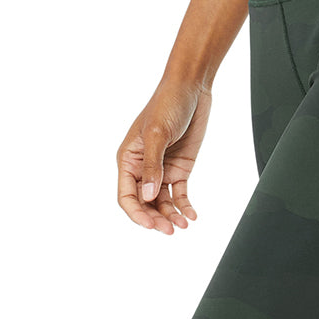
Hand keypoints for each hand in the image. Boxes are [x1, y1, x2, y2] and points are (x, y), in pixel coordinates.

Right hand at [117, 80, 212, 233]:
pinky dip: (184, 207)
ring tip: (183, 225)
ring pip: (162, 203)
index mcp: (128, 159)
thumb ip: (153, 166)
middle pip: (145, 203)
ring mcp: (161, 170)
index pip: (127, 195)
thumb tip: (149, 196)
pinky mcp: (179, 169)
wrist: (191, 89)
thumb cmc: (167, 104)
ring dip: (171, 216)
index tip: (150, 225)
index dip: (136, 213)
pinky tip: (191, 216)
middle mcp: (142, 168)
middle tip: (170, 230)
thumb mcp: (157, 134)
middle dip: (156, 218)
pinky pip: (179, 195)